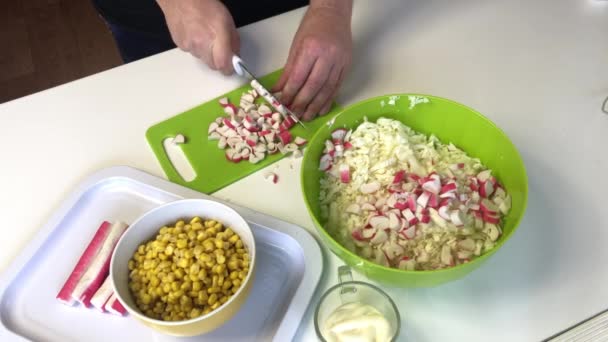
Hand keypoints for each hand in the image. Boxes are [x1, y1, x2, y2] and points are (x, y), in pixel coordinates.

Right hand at [157, 0, 238, 74]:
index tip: (231, 67)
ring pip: (202, 59)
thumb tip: (235, 56)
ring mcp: (189, 46)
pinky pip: (191, 52)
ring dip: (206, 53)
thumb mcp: (227, 21)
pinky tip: (194, 34)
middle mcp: (201, 45)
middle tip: (219, 49)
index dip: (228, 68)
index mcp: (216, 37)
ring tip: (204, 36)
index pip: (223, 65)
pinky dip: (195, 47)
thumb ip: (233, 41)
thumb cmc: (205, 5)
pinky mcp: (180, 45)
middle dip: (218, 60)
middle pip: (213, 65)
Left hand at [272, 2, 352, 120]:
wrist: (333, 14)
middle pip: (314, 86)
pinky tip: (322, 109)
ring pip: (327, 89)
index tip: (283, 104)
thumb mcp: (296, 46)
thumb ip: (288, 70)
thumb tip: (279, 90)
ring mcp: (340, 61)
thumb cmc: (312, 27)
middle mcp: (327, 56)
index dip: (290, 93)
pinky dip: (329, 100)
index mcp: (311, 48)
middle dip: (303, 103)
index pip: (299, 77)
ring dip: (316, 106)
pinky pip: (337, 87)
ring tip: (307, 116)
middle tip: (295, 115)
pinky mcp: (347, 66)